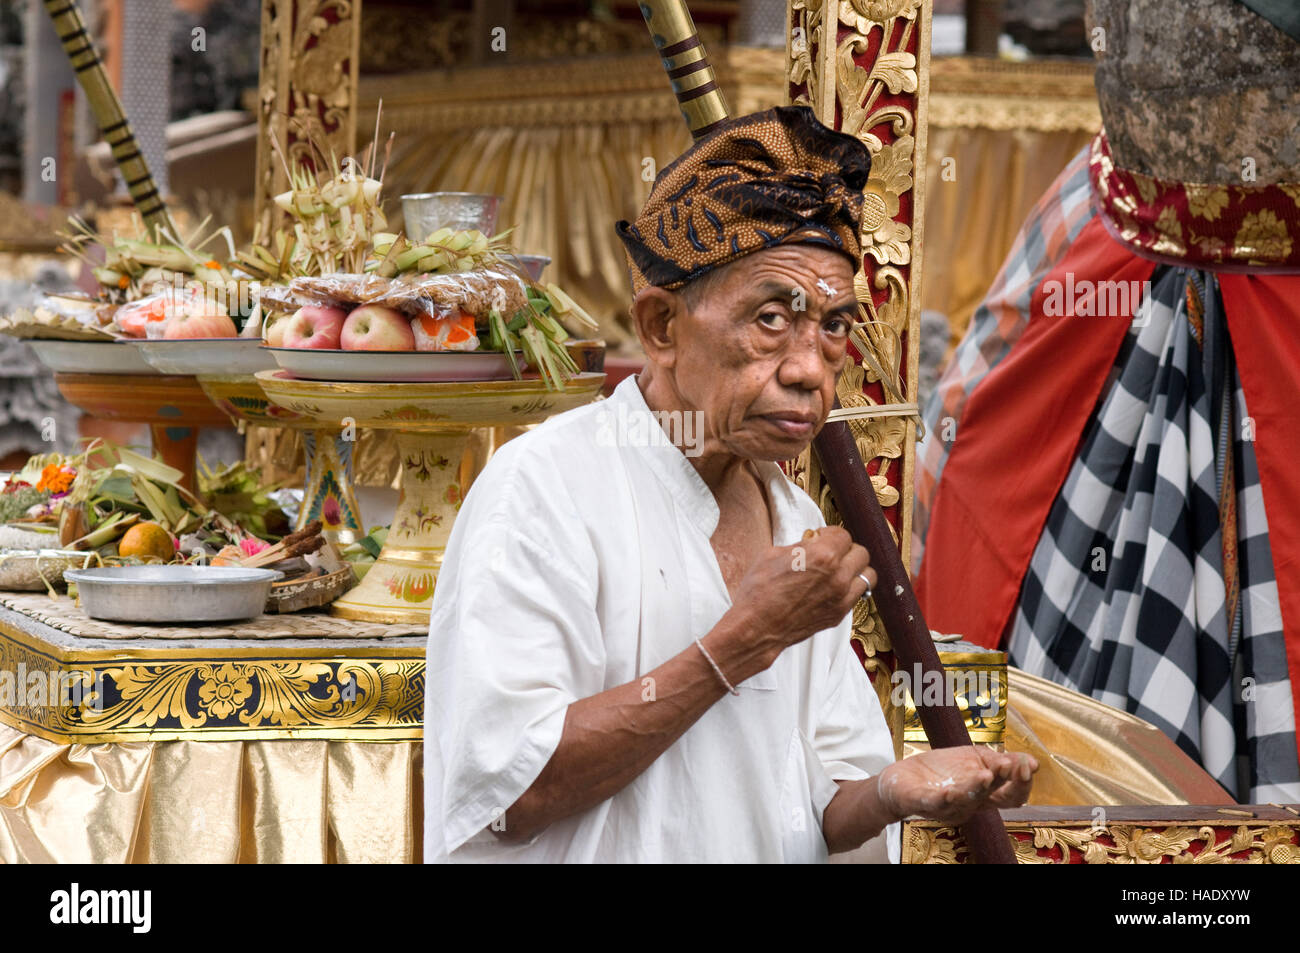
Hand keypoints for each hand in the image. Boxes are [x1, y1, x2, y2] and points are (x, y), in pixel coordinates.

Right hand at [728, 526, 875, 659]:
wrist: (756, 627)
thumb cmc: (760, 590)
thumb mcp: (774, 554)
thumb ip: (800, 545)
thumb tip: (811, 543)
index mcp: (824, 555)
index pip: (843, 535)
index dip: (830, 534)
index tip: (821, 538)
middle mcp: (838, 576)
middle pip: (861, 553)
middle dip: (846, 550)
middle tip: (831, 553)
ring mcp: (841, 598)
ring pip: (867, 576)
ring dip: (855, 570)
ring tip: (838, 571)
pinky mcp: (839, 615)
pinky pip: (857, 596)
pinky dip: (850, 589)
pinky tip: (832, 589)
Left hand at [876, 747, 1037, 826]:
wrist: (901, 780)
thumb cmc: (941, 771)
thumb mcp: (973, 760)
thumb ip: (998, 762)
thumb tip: (1031, 761)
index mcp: (984, 795)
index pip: (1012, 796)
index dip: (1023, 783)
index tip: (1031, 765)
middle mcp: (970, 804)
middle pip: (995, 799)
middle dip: (1008, 784)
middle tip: (1015, 768)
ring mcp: (947, 805)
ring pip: (966, 800)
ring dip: (976, 788)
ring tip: (984, 775)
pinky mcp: (922, 802)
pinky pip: (935, 803)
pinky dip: (943, 799)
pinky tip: (950, 791)